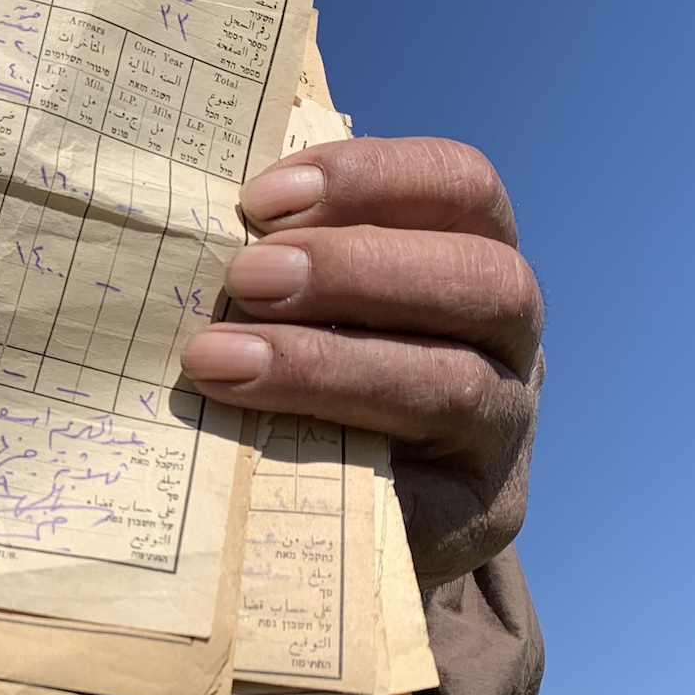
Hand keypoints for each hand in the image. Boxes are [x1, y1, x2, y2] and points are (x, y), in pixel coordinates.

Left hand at [182, 137, 541, 587]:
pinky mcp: (479, 517)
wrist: (339, 516)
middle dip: (354, 268)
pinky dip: (335, 459)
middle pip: (483, 280)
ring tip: (220, 360)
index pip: (462, 186)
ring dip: (327, 363)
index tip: (261, 199)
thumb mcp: (308, 305)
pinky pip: (423, 489)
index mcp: (472, 258)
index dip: (369, 177)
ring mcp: (504, 432)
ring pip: (453, 383)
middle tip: (245, 278)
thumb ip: (280, 257)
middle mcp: (510, 340)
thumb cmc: (305, 375)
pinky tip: (254, 448)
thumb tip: (184, 223)